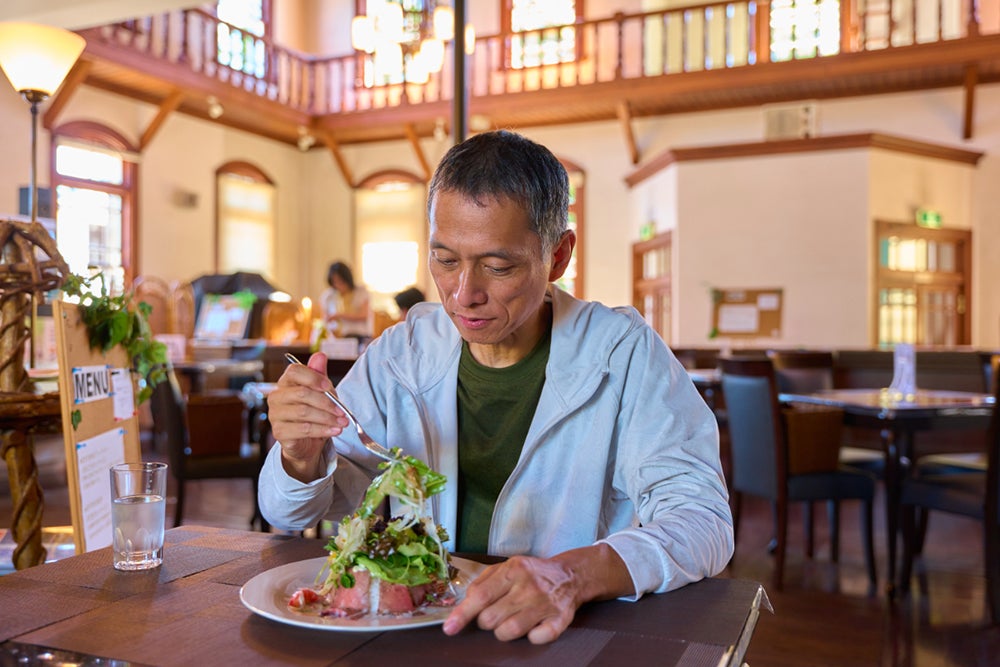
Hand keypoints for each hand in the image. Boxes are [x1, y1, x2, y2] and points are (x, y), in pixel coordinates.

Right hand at [266, 352, 348, 481]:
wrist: (307, 442)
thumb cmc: (313, 413)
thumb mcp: (320, 393)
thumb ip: (319, 375)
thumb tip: (320, 355)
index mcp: (286, 382)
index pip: (294, 371)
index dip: (313, 377)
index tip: (329, 386)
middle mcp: (276, 397)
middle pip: (302, 393)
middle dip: (327, 402)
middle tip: (343, 411)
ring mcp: (275, 415)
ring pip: (304, 412)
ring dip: (327, 418)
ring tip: (342, 422)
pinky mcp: (279, 432)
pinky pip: (303, 430)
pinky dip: (322, 430)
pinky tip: (334, 431)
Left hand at [442, 545, 633, 643]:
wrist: (570, 575)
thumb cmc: (531, 573)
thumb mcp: (506, 567)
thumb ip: (482, 581)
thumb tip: (465, 602)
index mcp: (512, 570)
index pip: (481, 596)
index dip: (462, 614)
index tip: (449, 628)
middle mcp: (528, 586)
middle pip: (492, 618)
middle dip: (486, 622)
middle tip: (495, 614)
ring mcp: (545, 603)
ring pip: (510, 631)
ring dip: (504, 632)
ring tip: (511, 620)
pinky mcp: (560, 619)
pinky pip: (537, 638)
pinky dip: (531, 637)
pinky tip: (532, 627)